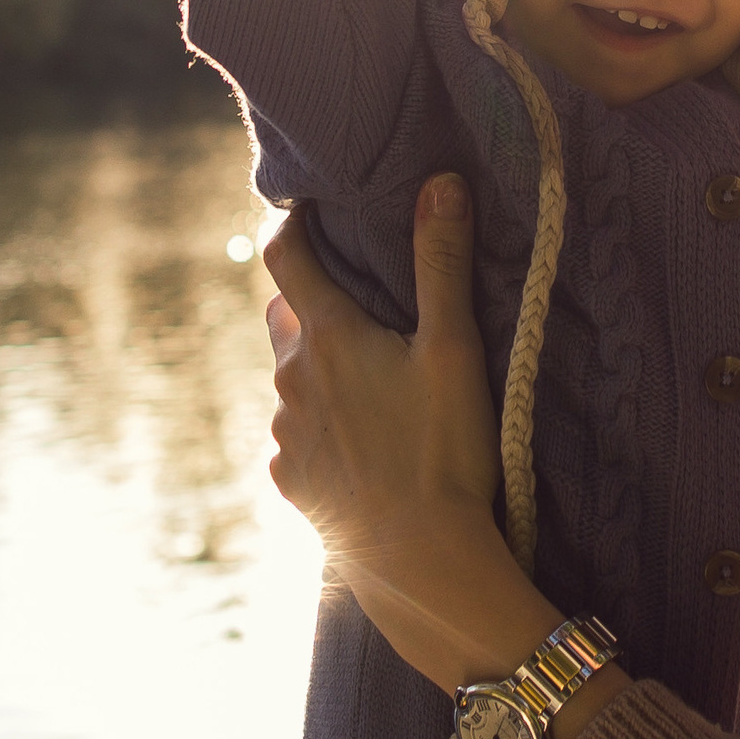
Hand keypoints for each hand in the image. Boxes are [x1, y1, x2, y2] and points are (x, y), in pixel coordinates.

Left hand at [263, 177, 559, 694]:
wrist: (419, 557)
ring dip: (320, 372)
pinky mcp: (288, 479)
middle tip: (363, 312)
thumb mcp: (455, 350)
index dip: (292, 223)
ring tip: (376, 393)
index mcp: (327, 336)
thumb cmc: (444, 449)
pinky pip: (296, 436)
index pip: (285, 255)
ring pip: (292, 380)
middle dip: (313, 305)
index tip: (309, 208)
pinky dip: (322, 428)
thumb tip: (440, 181)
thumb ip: (442, 264)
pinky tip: (365, 448)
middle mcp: (291, 378)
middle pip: (286, 318)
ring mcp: (284, 432)